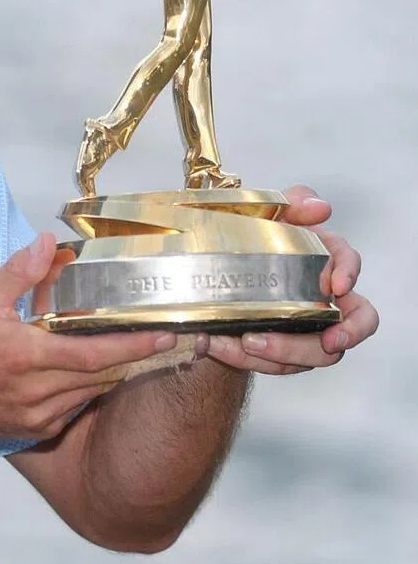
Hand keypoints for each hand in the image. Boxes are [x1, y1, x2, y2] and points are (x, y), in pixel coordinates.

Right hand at [0, 235, 179, 441]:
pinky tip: (86, 373)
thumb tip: (48, 243)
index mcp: (25, 356)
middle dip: (132, 357)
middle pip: (101, 376)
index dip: (134, 346)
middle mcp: (35, 391)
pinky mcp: (32, 430)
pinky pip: (72, 409)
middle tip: (158, 338)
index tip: (164, 334)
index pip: (95, 353)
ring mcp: (35, 416)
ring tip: (128, 351)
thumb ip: (19, 273)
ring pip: (90, 395)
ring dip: (110, 374)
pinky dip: (86, 390)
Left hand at [206, 185, 376, 373]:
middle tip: (311, 341)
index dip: (349, 275)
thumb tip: (320, 207)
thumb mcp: (269, 212)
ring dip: (278, 353)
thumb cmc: (253, 237)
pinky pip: (268, 362)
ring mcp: (302, 330)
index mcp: (324, 264)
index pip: (351, 267)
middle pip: (346, 327)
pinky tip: (213, 343)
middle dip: (333, 338)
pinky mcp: (277, 350)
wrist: (216, 266)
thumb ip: (294, 202)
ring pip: (308, 354)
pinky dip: (239, 355)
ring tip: (245, 341)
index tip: (336, 286)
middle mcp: (323, 302)